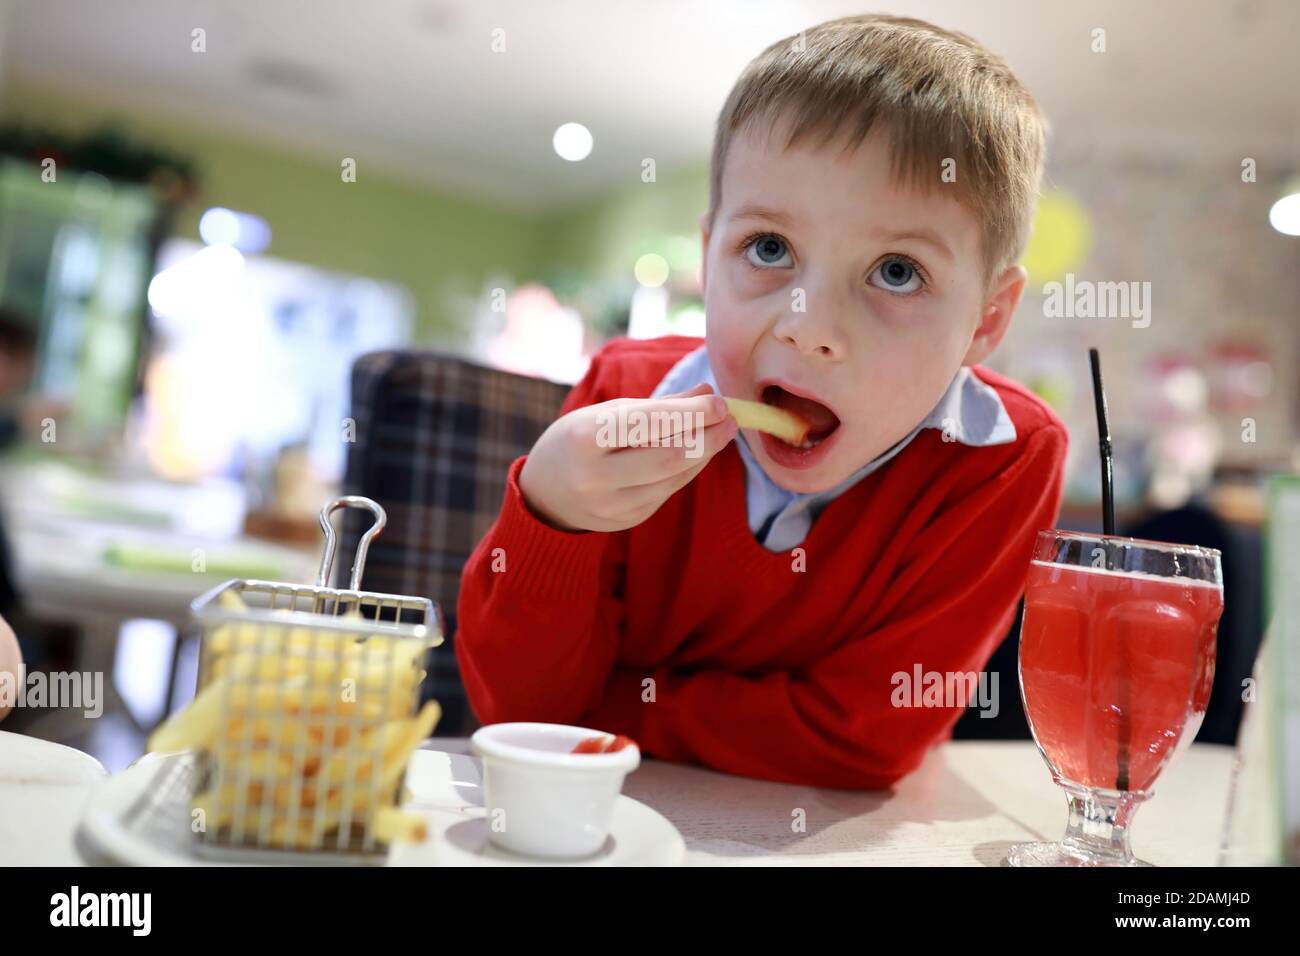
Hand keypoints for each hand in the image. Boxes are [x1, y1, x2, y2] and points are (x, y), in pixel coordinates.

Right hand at [519, 383, 737, 531]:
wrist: (545, 493)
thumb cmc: (579, 441)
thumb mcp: (606, 414)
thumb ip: (658, 406)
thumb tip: (706, 392)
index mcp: (584, 439)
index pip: (647, 423)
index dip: (689, 413)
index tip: (719, 402)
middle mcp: (595, 476)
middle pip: (668, 457)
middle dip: (707, 436)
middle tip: (731, 419)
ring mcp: (610, 505)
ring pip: (673, 478)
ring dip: (704, 453)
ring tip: (722, 432)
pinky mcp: (625, 521)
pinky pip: (667, 492)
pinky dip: (688, 470)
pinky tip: (700, 453)